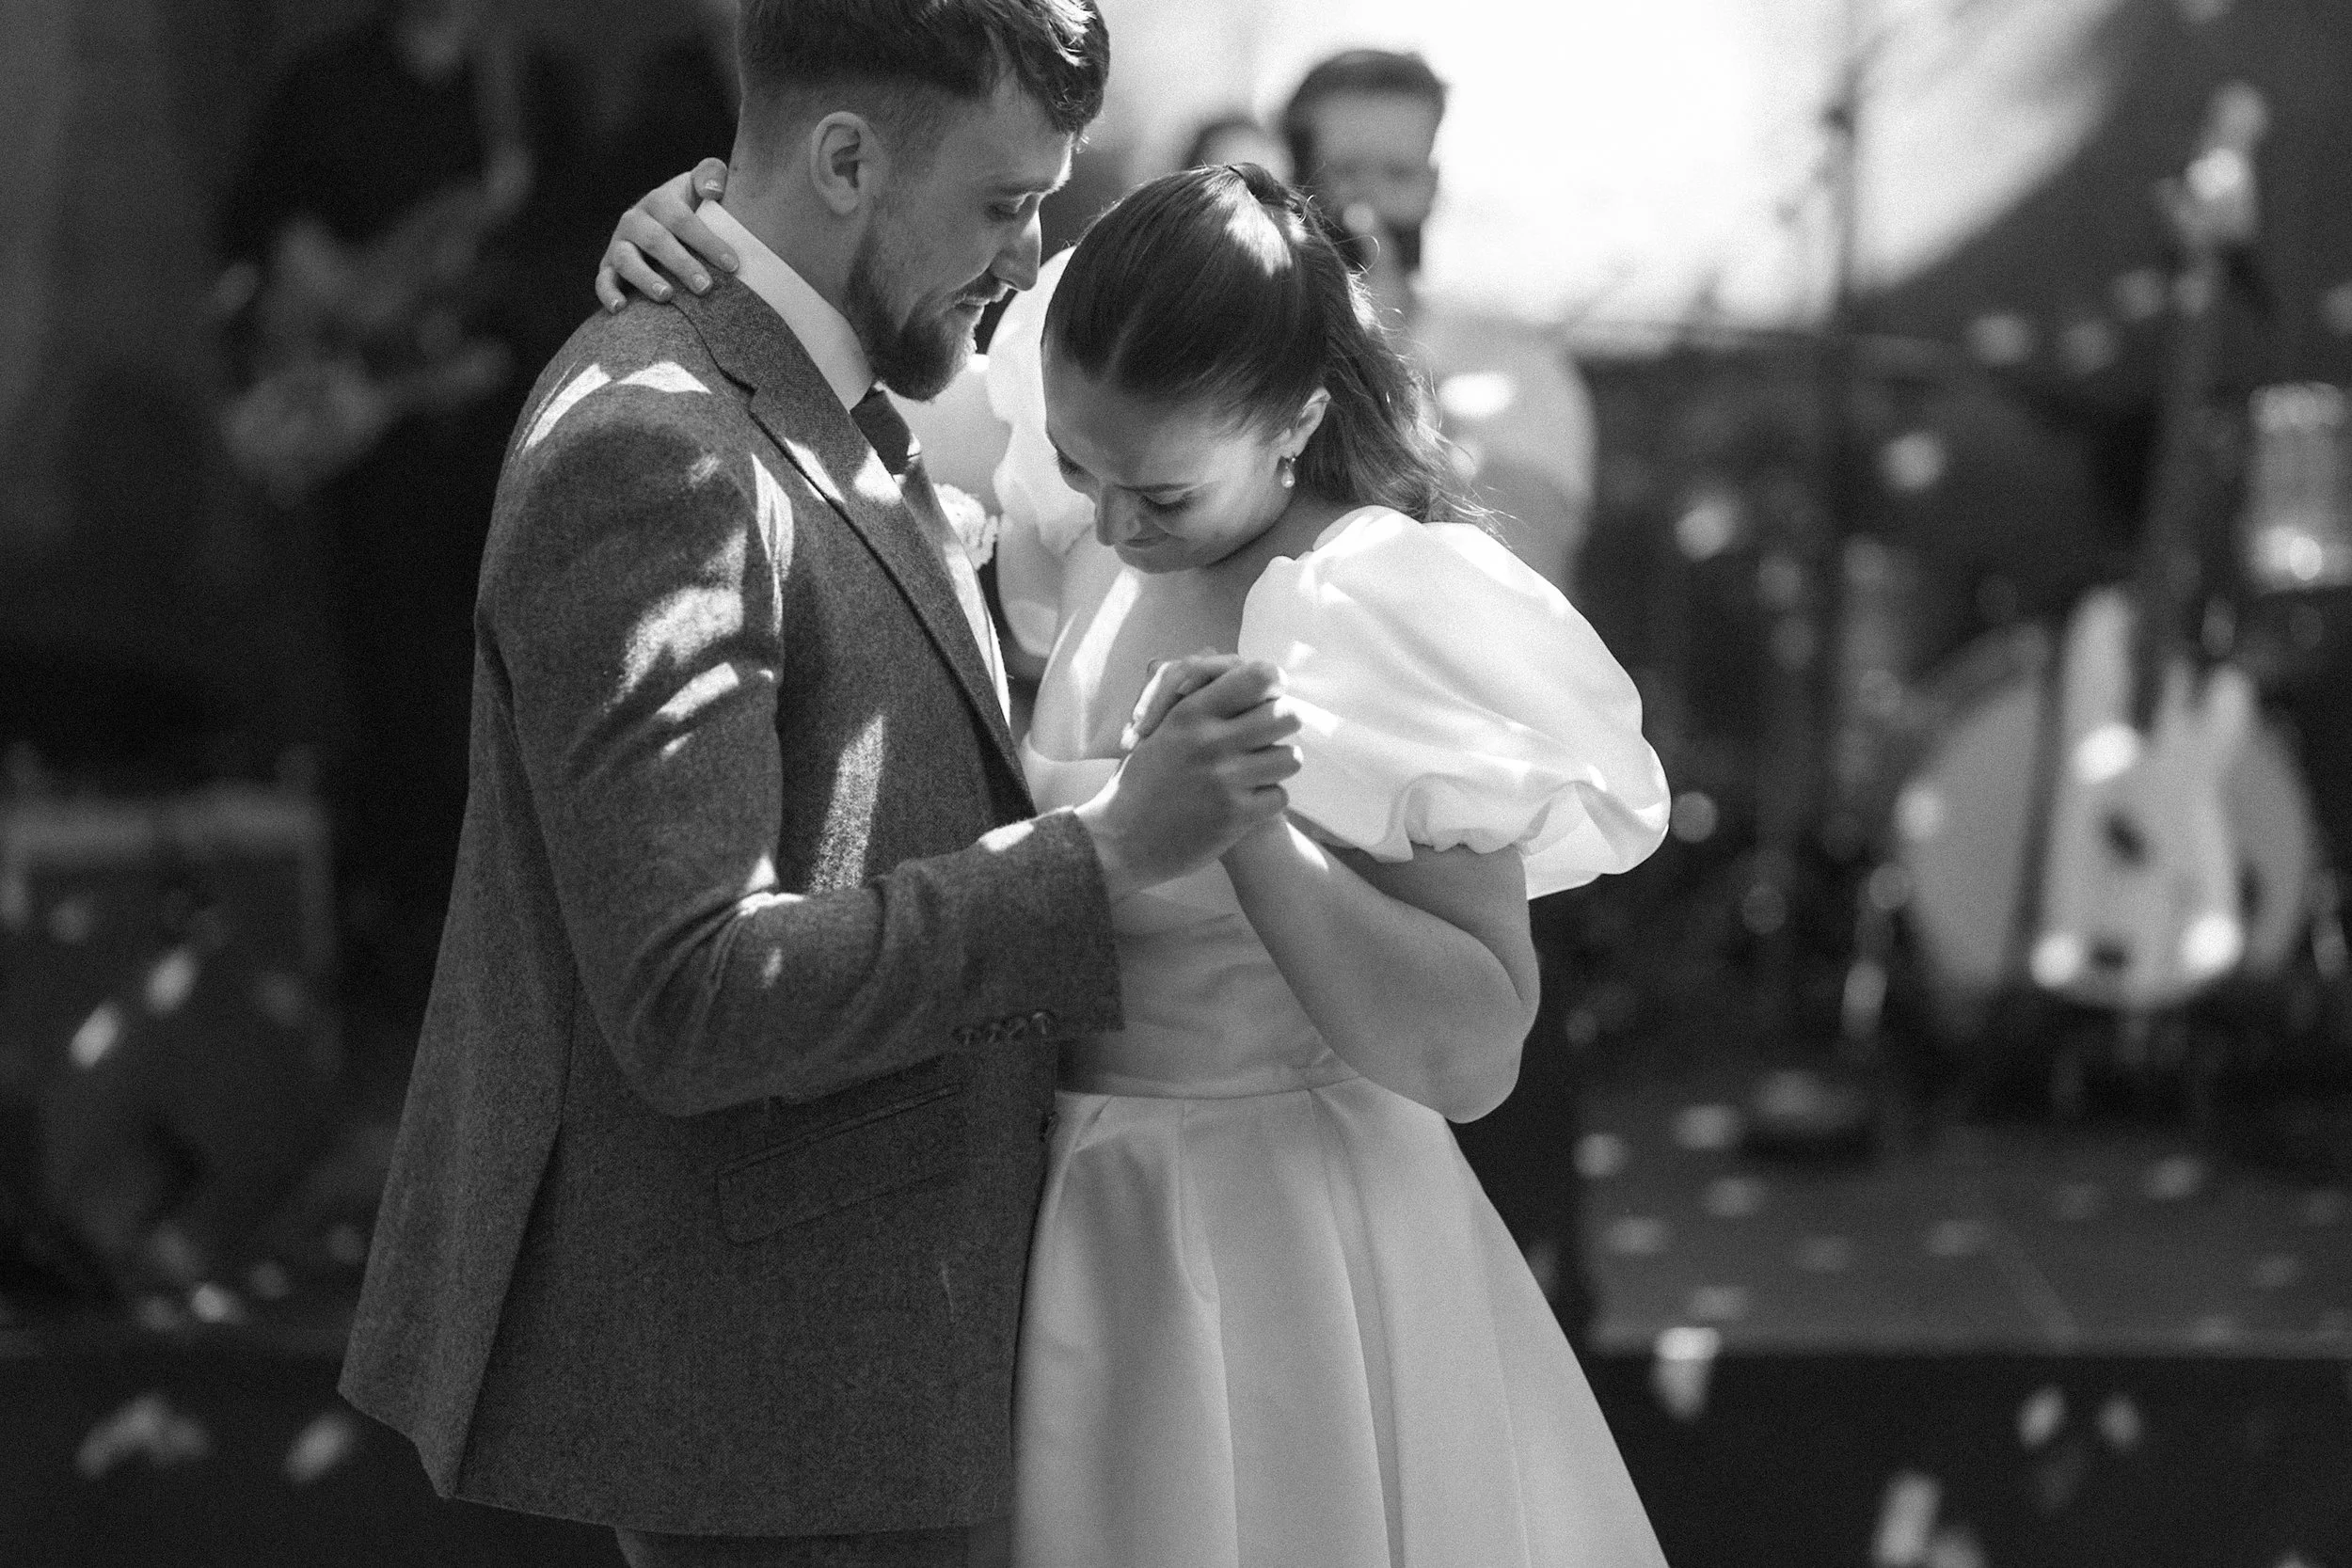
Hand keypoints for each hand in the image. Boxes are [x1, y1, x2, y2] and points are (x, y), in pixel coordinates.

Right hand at [594, 158, 737, 312]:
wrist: (662, 225)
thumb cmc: (691, 209)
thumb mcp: (699, 187)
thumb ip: (711, 174)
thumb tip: (714, 189)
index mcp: (660, 201)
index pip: (682, 219)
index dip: (706, 241)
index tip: (732, 264)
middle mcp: (635, 220)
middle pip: (656, 240)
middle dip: (682, 264)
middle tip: (706, 287)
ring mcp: (619, 244)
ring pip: (627, 260)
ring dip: (645, 279)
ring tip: (667, 296)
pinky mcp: (608, 266)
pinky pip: (603, 280)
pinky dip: (608, 293)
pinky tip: (621, 308)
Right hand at [1075, 657, 1301, 901]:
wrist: (1119, 841)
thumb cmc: (1138, 783)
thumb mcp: (1157, 730)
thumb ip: (1191, 698)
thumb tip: (1217, 659)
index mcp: (1190, 713)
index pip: (1259, 677)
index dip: (1272, 686)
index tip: (1266, 698)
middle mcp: (1211, 741)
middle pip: (1286, 715)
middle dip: (1282, 726)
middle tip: (1267, 738)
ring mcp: (1226, 779)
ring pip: (1289, 757)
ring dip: (1277, 765)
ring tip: (1258, 772)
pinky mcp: (1236, 816)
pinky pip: (1280, 796)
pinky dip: (1267, 801)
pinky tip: (1246, 803)